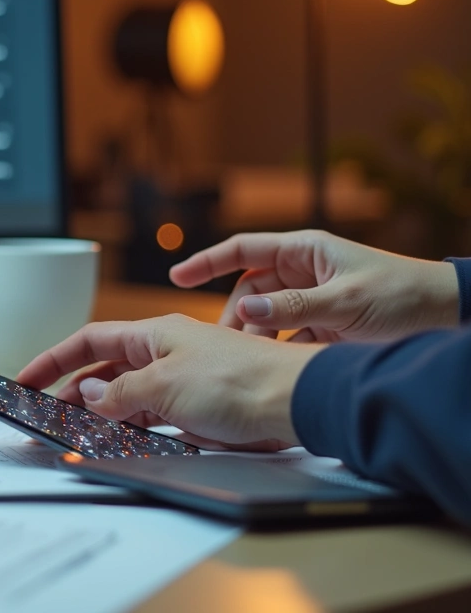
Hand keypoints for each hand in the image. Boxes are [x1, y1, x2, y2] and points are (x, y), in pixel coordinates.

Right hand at [17, 315, 323, 449]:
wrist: (297, 402)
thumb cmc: (240, 380)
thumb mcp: (165, 386)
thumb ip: (121, 395)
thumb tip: (93, 398)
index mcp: (155, 334)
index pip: (91, 340)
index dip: (55, 359)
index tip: (26, 378)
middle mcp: (166, 353)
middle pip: (106, 371)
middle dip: (75, 392)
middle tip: (48, 416)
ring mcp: (182, 382)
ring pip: (128, 397)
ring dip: (103, 414)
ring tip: (77, 432)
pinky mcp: (199, 410)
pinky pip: (153, 418)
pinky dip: (132, 429)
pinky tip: (120, 442)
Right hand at [169, 230, 459, 342]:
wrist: (448, 317)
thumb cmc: (404, 296)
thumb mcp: (345, 301)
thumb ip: (293, 307)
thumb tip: (246, 311)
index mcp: (306, 250)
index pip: (243, 250)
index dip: (206, 261)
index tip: (176, 276)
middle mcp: (304, 272)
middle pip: (248, 290)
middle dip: (231, 315)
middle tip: (220, 343)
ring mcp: (313, 301)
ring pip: (265, 317)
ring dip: (254, 338)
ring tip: (246, 360)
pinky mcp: (323, 327)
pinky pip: (285, 337)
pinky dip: (276, 352)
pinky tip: (273, 369)